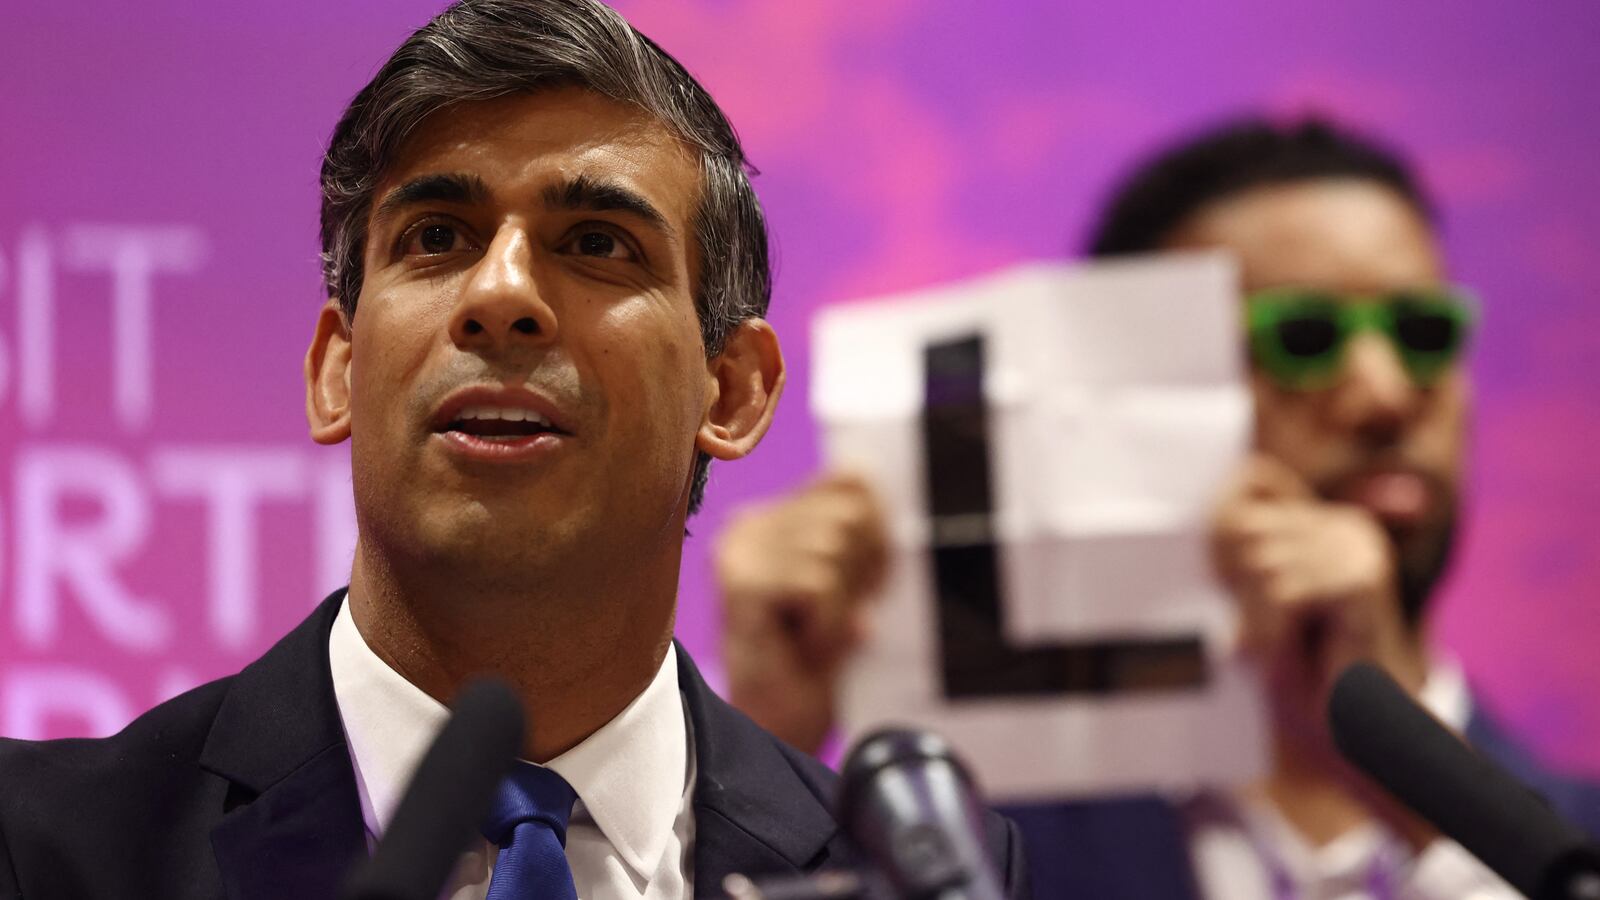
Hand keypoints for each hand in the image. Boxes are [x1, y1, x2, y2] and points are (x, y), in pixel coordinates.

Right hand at [716, 473, 888, 753]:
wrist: (777, 722)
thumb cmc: (813, 656)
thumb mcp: (846, 583)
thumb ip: (857, 532)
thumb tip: (870, 476)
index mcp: (771, 517)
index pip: (852, 481)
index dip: (880, 533)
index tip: (870, 582)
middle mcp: (749, 525)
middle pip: (848, 515)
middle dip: (863, 572)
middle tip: (841, 616)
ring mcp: (741, 552)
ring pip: (834, 549)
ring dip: (842, 606)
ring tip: (814, 634)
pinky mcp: (741, 582)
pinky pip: (819, 584)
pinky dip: (827, 624)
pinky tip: (803, 645)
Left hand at [1212, 454, 1425, 745]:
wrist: (1352, 728)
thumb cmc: (1297, 669)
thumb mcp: (1251, 600)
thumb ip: (1232, 553)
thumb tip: (1197, 520)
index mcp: (1318, 519)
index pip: (1252, 477)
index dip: (1220, 521)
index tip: (1217, 576)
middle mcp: (1342, 523)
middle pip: (1246, 525)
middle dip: (1232, 582)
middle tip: (1250, 628)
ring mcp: (1357, 547)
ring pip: (1259, 562)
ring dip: (1250, 615)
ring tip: (1268, 646)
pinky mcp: (1362, 580)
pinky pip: (1283, 592)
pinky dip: (1268, 629)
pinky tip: (1278, 653)